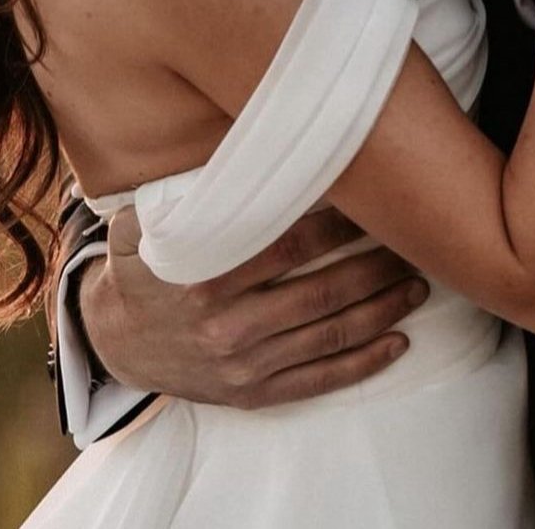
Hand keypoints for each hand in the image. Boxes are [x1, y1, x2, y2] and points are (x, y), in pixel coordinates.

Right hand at [81, 204, 427, 408]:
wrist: (116, 342)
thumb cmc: (143, 266)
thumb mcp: (144, 222)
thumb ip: (184, 187)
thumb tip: (236, 141)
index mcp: (206, 275)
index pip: (290, 243)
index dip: (339, 222)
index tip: (373, 202)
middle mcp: (228, 324)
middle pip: (321, 291)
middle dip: (375, 266)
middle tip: (413, 243)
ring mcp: (243, 364)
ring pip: (329, 335)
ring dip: (382, 310)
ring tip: (418, 284)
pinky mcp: (252, 394)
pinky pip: (318, 381)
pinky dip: (363, 364)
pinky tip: (399, 343)